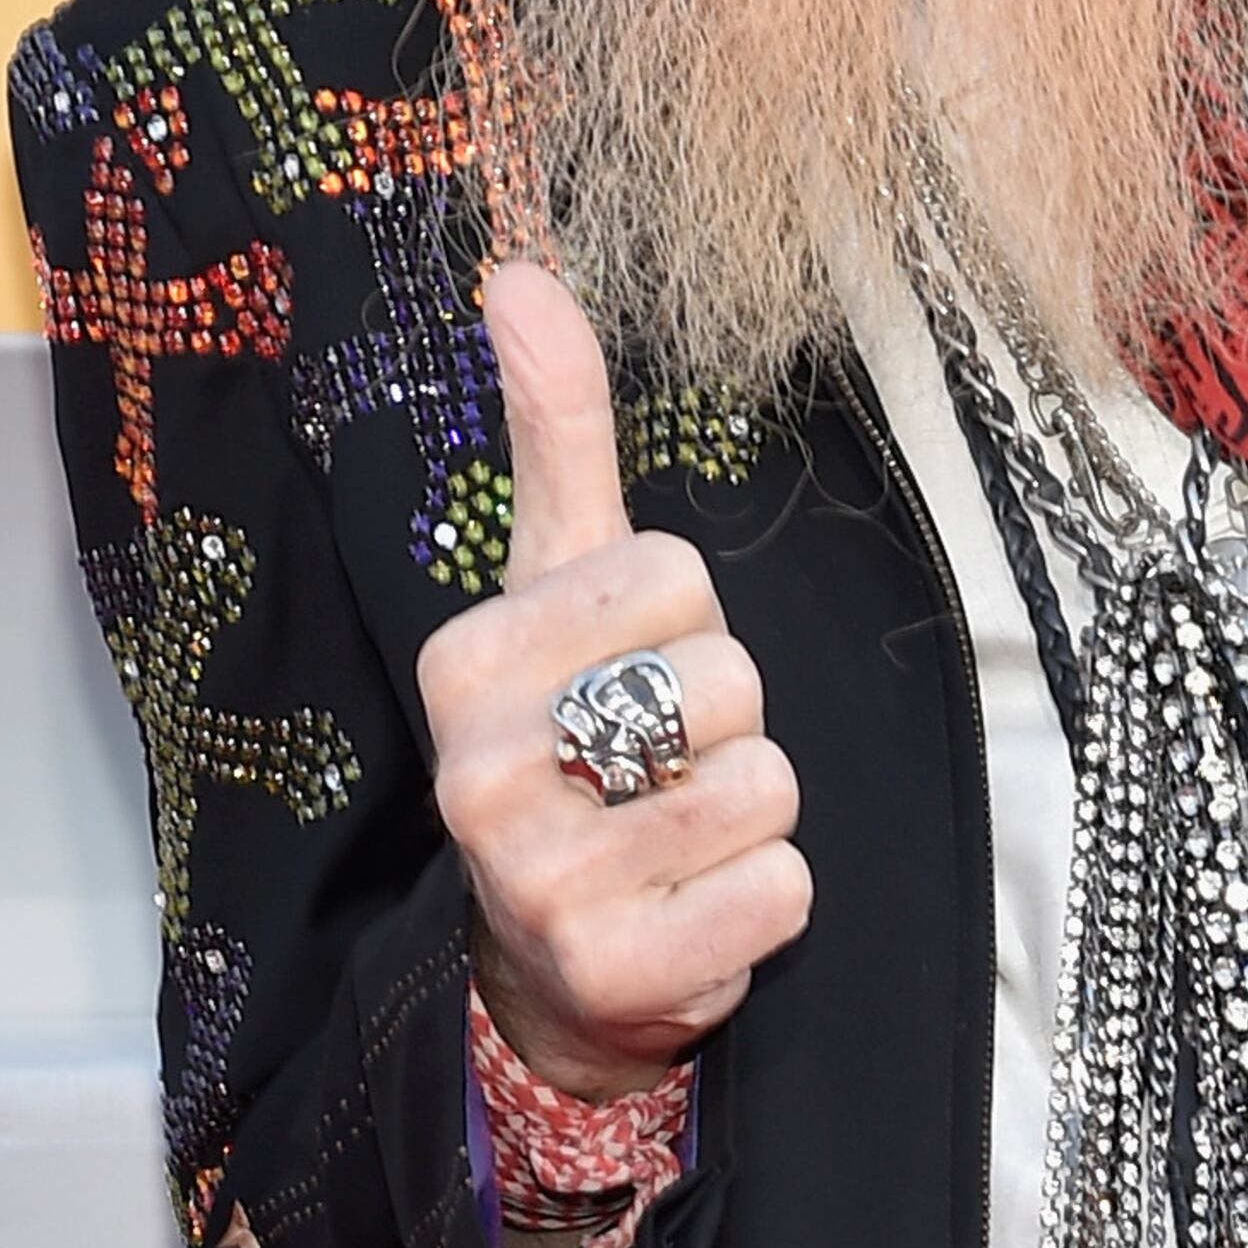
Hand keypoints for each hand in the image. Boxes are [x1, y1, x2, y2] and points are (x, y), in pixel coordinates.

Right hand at [420, 259, 812, 1086]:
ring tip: (676, 840)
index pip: (674, 574)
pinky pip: (782, 887)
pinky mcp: (621, 972)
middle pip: (729, 676)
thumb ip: (556, 433)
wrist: (554, 965)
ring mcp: (544, 883)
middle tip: (655, 769)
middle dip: (726, 721)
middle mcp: (480, 774)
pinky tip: (693, 912)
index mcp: (464, 662)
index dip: (683, 622)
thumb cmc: (573, 744)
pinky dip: (767, 902)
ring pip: (764, 780)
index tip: (625, 676)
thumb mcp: (560, 586)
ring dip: (750, 812)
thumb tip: (521, 275)